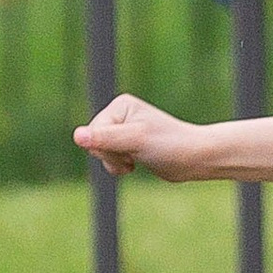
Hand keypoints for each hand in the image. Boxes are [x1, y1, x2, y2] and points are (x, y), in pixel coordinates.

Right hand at [75, 93, 206, 180]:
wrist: (194, 159)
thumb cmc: (169, 146)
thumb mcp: (135, 141)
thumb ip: (106, 139)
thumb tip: (77, 136)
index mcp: (120, 106)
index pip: (93, 132)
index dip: (108, 148)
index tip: (133, 148)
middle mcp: (120, 115)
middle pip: (94, 143)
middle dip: (112, 156)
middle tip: (135, 155)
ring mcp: (124, 130)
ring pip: (100, 153)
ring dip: (115, 163)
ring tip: (136, 160)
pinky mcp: (129, 145)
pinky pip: (108, 159)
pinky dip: (118, 166)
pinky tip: (135, 165)